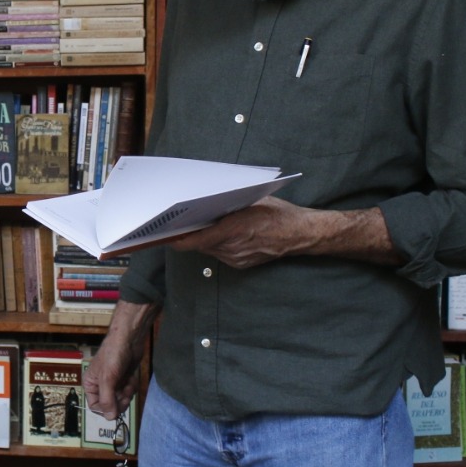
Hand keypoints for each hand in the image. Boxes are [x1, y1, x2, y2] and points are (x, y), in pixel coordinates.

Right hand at [84, 300, 155, 418]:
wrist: (129, 339)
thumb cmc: (113, 355)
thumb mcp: (108, 379)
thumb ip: (107, 399)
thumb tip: (109, 418)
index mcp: (91, 384)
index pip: (95, 406)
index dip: (105, 408)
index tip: (115, 406)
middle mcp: (101, 385)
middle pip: (110, 405)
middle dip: (119, 400)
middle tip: (124, 393)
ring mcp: (113, 382)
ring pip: (121, 399)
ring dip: (127, 393)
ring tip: (127, 381)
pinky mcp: (124, 379)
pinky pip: (128, 391)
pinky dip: (131, 386)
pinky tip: (131, 377)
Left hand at [166, 196, 314, 267]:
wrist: (299, 234)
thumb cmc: (277, 213)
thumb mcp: (249, 201)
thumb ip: (226, 205)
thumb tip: (203, 203)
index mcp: (233, 230)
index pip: (196, 240)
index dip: (179, 239)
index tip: (166, 234)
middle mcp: (232, 248)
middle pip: (200, 244)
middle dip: (190, 234)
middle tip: (179, 223)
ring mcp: (236, 259)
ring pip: (209, 250)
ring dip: (203, 239)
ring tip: (200, 226)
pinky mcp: (241, 265)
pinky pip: (220, 255)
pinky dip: (216, 245)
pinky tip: (219, 234)